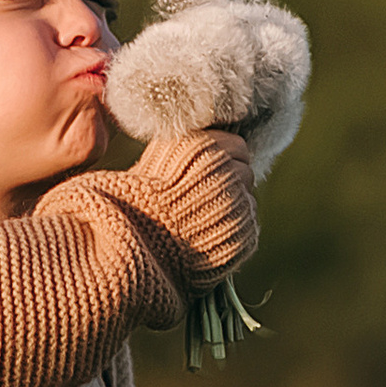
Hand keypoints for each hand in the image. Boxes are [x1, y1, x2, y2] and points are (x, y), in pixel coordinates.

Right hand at [141, 129, 257, 282]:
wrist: (137, 245)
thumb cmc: (141, 198)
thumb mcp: (160, 156)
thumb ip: (190, 143)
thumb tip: (212, 141)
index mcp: (206, 148)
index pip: (238, 146)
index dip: (224, 159)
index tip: (209, 171)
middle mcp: (227, 173)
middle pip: (245, 172)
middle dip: (229, 183)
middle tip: (202, 197)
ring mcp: (238, 206)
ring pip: (247, 200)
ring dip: (231, 207)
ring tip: (200, 218)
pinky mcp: (244, 235)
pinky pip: (248, 227)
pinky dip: (233, 230)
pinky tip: (207, 234)